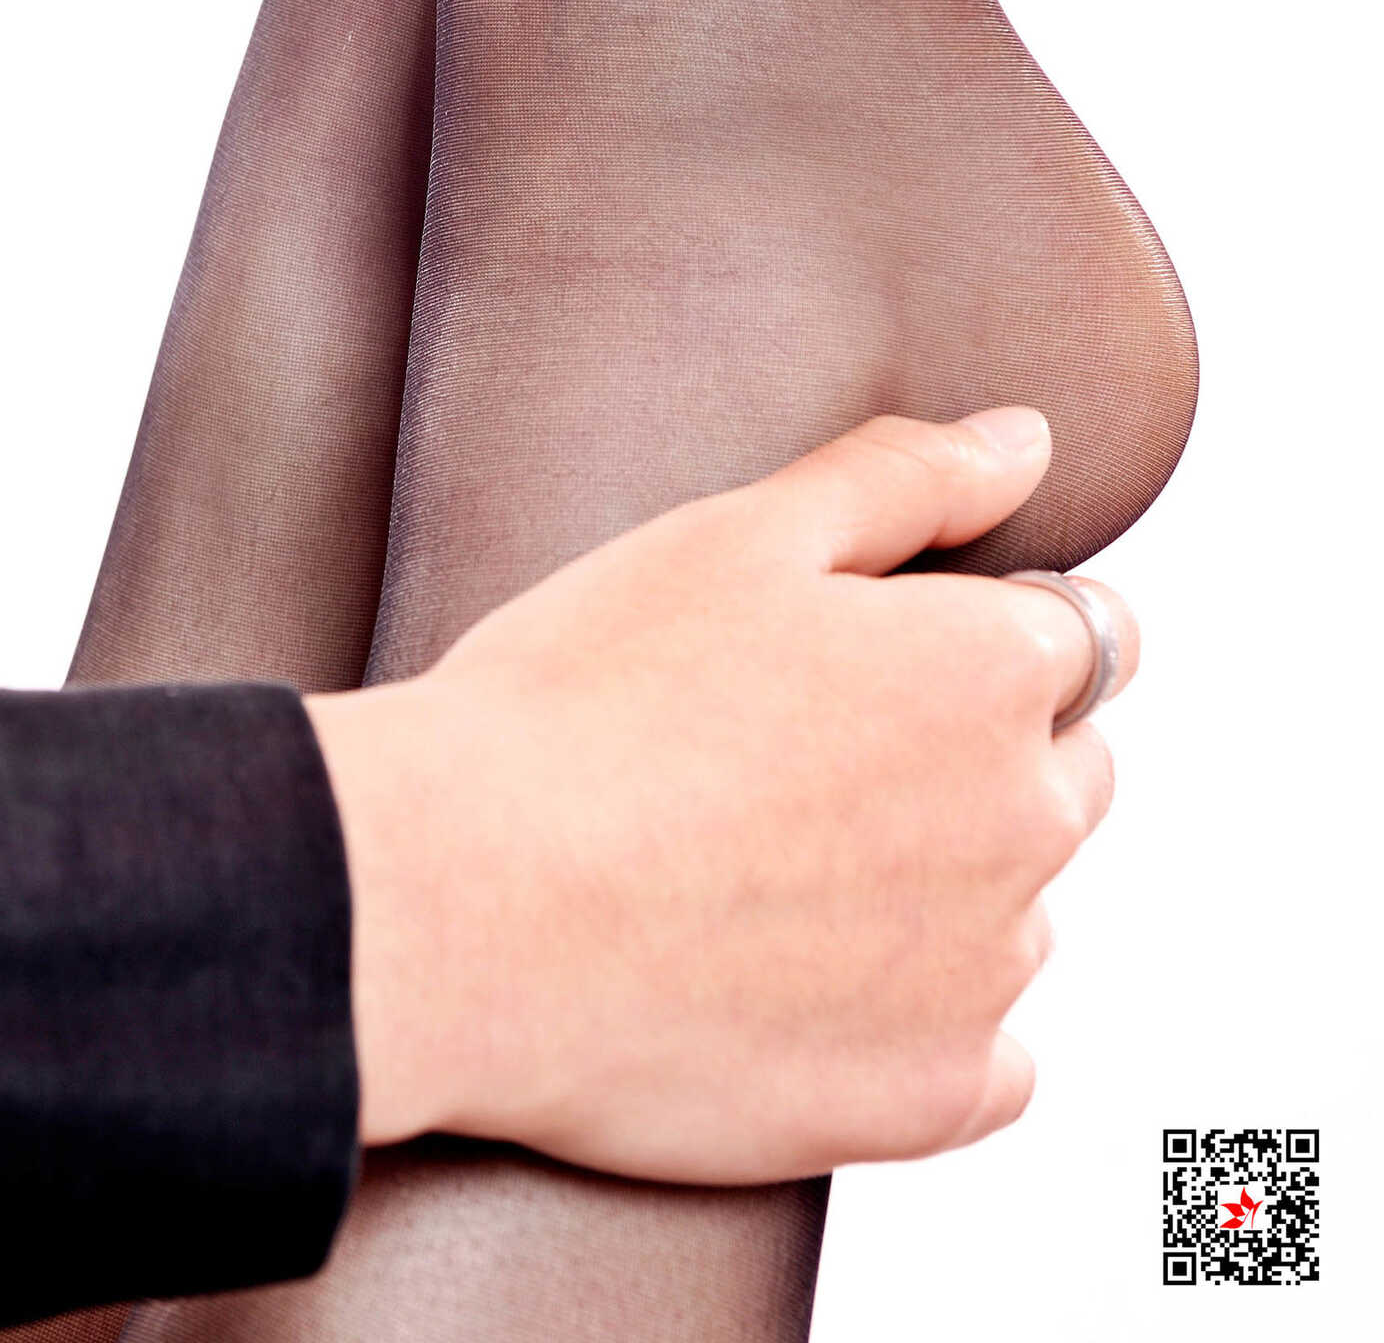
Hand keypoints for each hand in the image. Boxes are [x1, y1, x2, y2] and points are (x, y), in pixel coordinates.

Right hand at [307, 406, 1136, 1183]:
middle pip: (1063, 773)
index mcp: (992, 667)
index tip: (874, 664)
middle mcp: (1026, 820)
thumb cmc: (580, 700)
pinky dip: (922, 1027)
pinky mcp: (929, 1099)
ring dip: (941, 890)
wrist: (460, 905)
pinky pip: (987, 1061)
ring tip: (770, 873)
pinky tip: (804, 990)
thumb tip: (1026, 443)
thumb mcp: (739, 534)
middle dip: (975, 757)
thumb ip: (907, 478)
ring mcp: (984, 971)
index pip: (1082, 636)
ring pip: (1014, 912)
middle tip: (802, 763)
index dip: (980, 634)